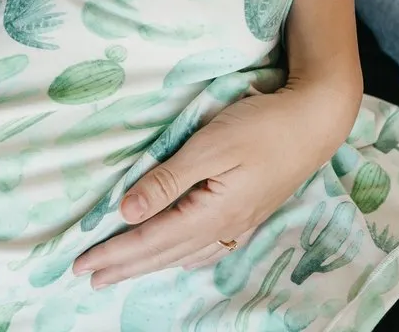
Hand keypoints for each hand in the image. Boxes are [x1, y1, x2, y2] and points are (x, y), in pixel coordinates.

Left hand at [72, 77, 358, 287]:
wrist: (317, 120)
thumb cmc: (263, 124)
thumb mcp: (210, 145)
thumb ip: (168, 180)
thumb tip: (126, 212)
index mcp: (212, 211)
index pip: (151, 239)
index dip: (114, 252)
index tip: (82, 264)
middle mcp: (225, 224)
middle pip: (165, 253)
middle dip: (125, 266)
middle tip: (89, 278)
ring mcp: (241, 220)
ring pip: (185, 253)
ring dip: (150, 264)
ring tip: (123, 273)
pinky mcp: (252, 210)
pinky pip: (209, 247)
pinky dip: (184, 257)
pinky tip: (181, 257)